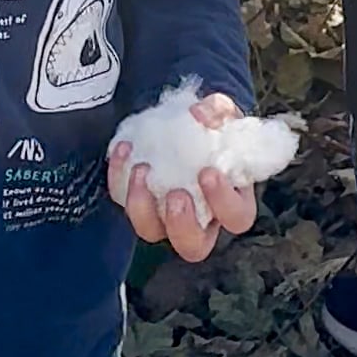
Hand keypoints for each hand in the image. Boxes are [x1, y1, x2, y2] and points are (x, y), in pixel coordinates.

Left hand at [108, 92, 257, 261]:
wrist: (182, 120)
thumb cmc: (211, 126)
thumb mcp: (223, 113)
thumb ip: (218, 111)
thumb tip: (200, 114)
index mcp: (231, 201)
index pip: (236, 217)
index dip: (223, 202)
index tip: (208, 172)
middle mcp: (199, 218)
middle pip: (193, 246)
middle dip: (182, 225)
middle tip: (176, 195)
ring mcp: (165, 215)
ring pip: (152, 231)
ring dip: (143, 206)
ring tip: (143, 170)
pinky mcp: (138, 202)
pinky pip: (123, 201)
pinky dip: (119, 178)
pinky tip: (124, 150)